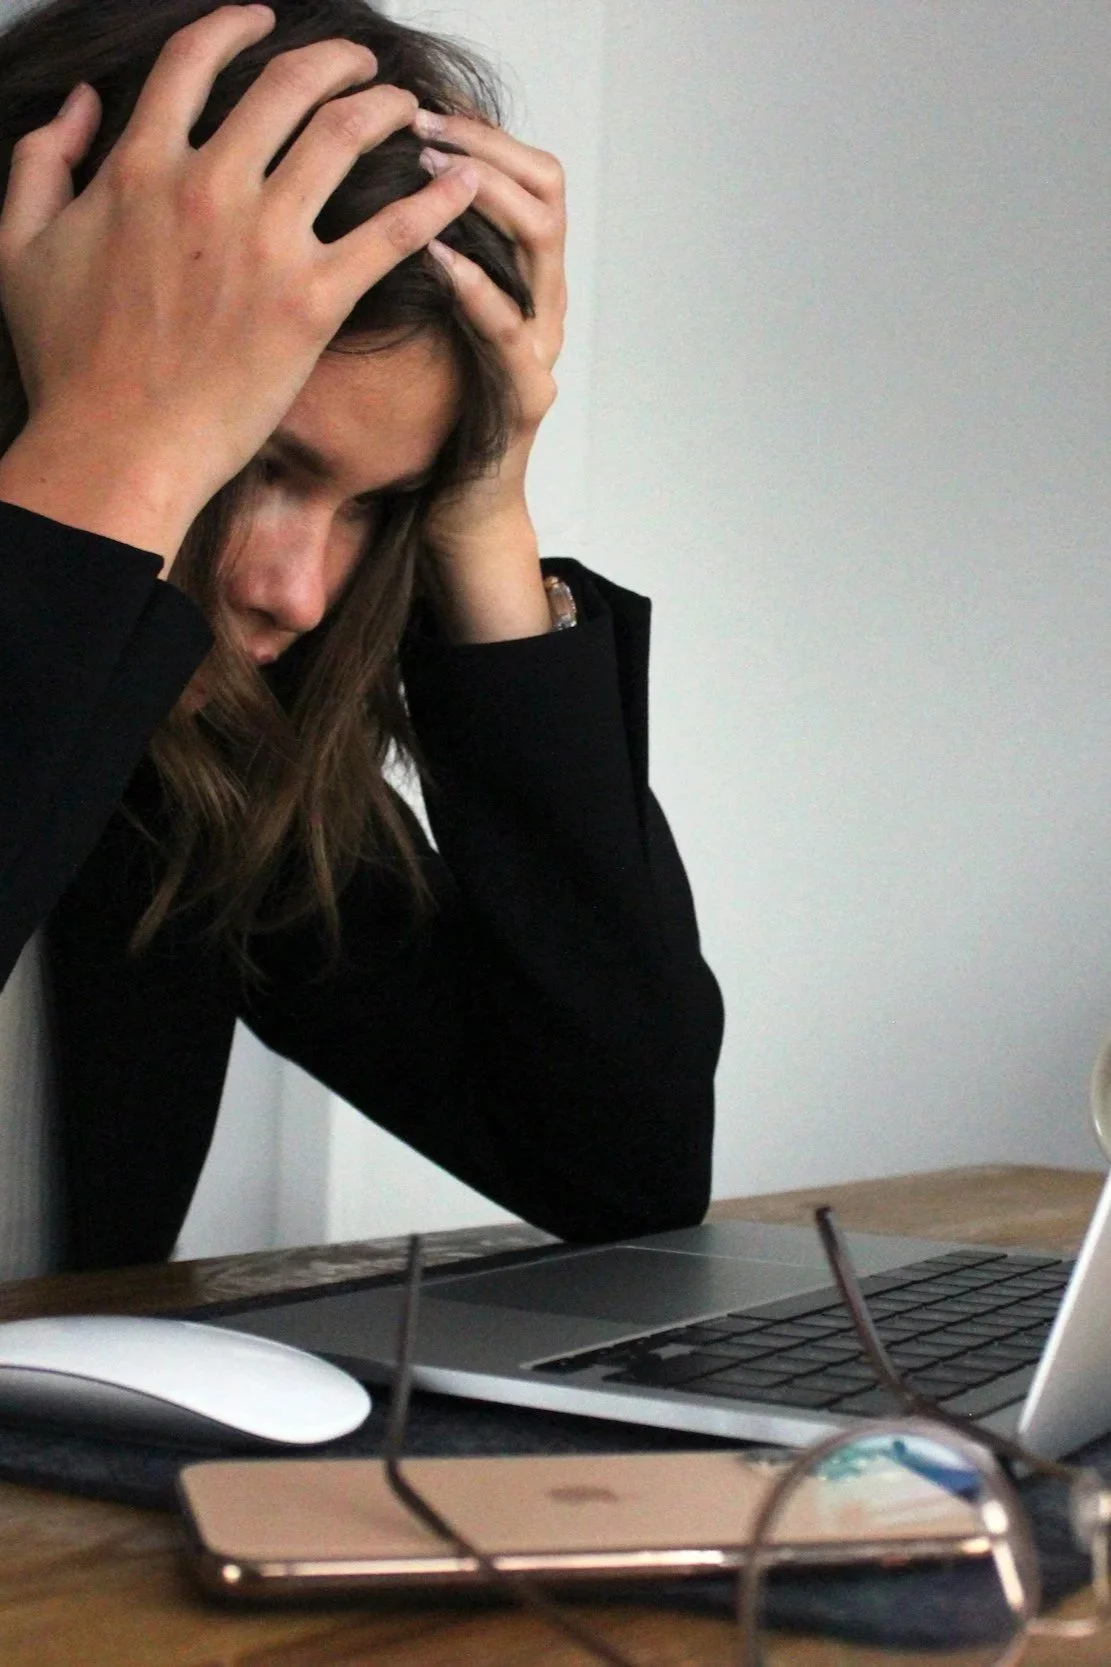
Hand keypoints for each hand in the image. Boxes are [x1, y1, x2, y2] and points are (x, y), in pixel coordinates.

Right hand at [0, 4, 478, 559]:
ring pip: (344, 137)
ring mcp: (265, 243)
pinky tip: (462, 182)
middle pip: (286, 85)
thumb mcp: (19, 246)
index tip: (264, 21)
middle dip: (334, 61)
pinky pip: (390, 233)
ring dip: (386, 108)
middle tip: (361, 64)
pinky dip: (434, 199)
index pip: (195, 61)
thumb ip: (42, 160)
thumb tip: (80, 103)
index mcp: (139, 167)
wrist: (117, 448)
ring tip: (409, 108)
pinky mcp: (312, 303)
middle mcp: (208, 187)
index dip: (234, 27)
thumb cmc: (69, 364)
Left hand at [412, 109, 566, 640]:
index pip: (526, 172)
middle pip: (545, 189)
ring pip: (542, 243)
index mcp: (521, 276)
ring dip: (484, 197)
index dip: (481, 131)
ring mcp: (543, 347)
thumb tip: (348, 183)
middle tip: (421, 125)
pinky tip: (435, 257)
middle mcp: (544, 301)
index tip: (420, 106)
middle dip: (483, 147)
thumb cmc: (426, 413)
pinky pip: (511, 329)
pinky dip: (475, 286)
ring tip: (428, 172)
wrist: (453, 508)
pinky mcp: (528, 396)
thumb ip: (407, 257)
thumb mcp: (415, 318)